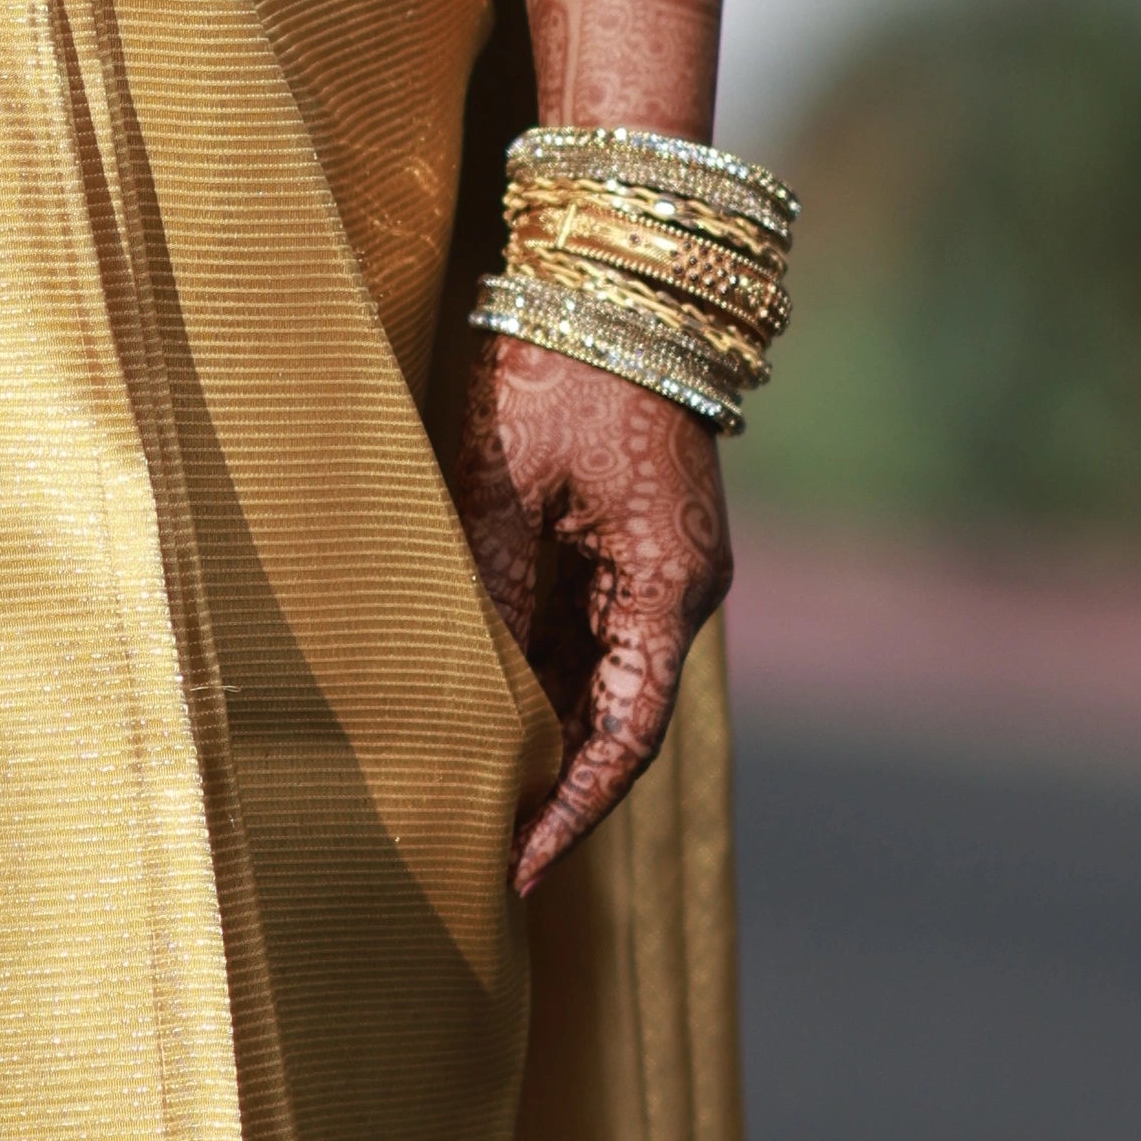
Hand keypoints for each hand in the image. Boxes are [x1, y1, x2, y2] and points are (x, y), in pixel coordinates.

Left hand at [442, 328, 732, 897]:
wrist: (614, 273)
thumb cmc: (564, 365)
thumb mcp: (510, 480)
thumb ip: (492, 583)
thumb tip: (460, 686)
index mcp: (669, 582)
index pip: (628, 733)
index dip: (575, 807)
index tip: (519, 866)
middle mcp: (679, 586)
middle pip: (615, 709)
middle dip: (550, 774)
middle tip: (472, 834)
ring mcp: (660, 561)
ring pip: (598, 670)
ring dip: (540, 716)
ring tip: (461, 774)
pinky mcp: (635, 536)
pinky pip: (590, 622)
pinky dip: (540, 660)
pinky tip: (479, 687)